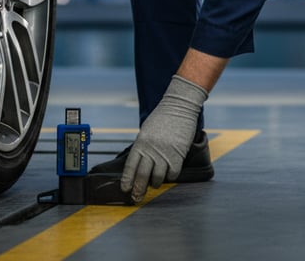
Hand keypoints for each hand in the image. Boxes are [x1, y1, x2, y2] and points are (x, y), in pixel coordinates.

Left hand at [121, 75, 207, 202]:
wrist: (179, 107)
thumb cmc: (162, 118)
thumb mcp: (146, 131)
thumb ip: (142, 147)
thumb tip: (139, 163)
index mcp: (141, 143)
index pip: (131, 166)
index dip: (127, 180)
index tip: (125, 189)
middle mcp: (151, 150)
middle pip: (142, 175)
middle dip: (138, 189)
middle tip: (137, 198)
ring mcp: (165, 153)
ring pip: (157, 177)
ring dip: (155, 184)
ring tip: (154, 184)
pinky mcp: (178, 155)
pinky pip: (172, 173)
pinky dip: (169, 177)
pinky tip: (168, 175)